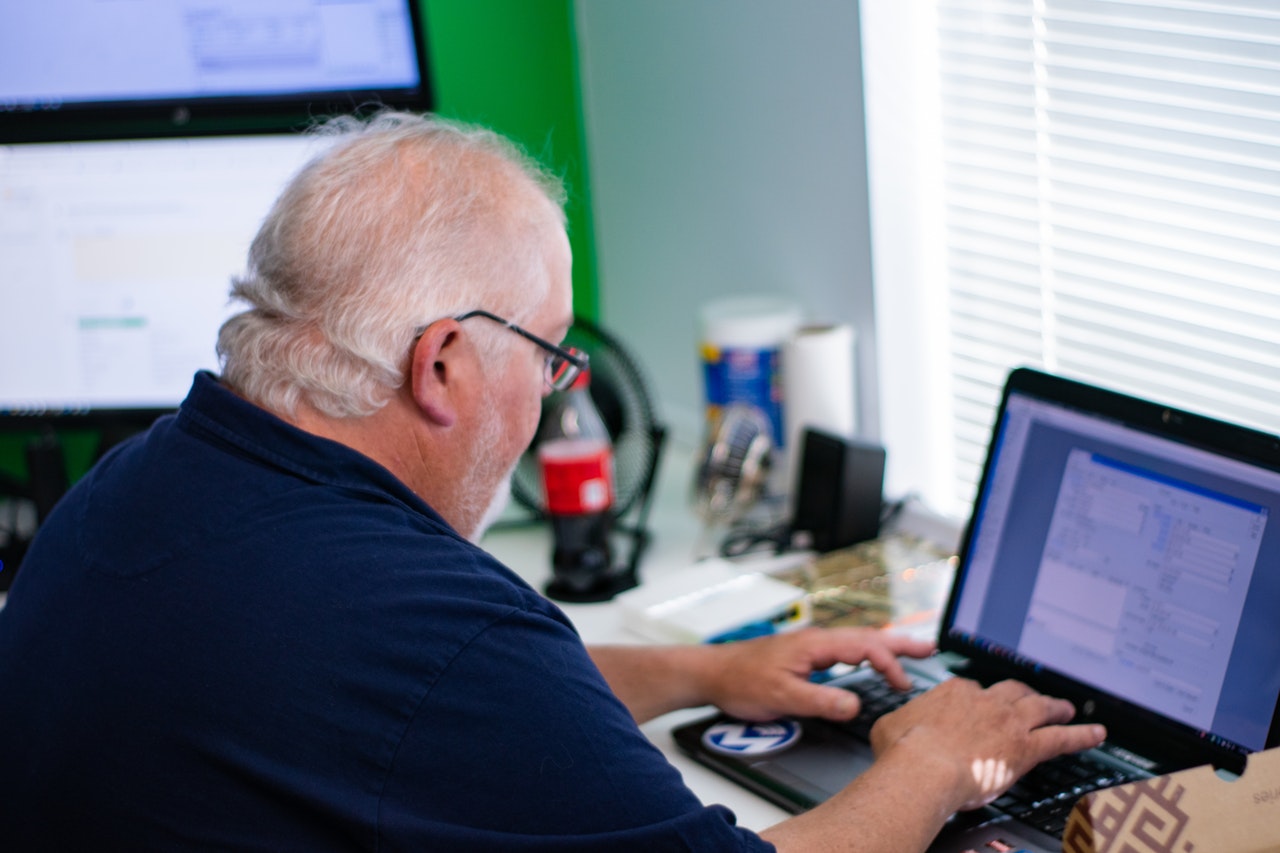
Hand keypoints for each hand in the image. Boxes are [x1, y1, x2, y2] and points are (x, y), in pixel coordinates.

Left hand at [700, 627, 935, 722]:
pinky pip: (846, 649)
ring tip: (912, 652)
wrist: (713, 673)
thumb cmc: (741, 681)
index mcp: (816, 644)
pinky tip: (872, 661)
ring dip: (886, 646)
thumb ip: (820, 702)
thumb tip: (854, 706)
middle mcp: (817, 640)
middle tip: (931, 648)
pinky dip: (867, 652)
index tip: (903, 684)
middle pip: (867, 637)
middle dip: (900, 642)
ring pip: (857, 641)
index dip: (888, 664)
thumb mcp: (782, 697)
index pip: (864, 647)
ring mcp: (811, 646)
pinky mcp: (806, 656)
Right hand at [870, 677, 1106, 812]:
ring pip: (1040, 707)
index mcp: (954, 692)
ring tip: (1067, 708)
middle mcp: (985, 700)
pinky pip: (1062, 738)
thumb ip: (900, 719)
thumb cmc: (904, 752)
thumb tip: (892, 723)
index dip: (979, 699)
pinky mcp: (1026, 746)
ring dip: (1055, 707)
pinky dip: (1081, 735)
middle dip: (1023, 694)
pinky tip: (1097, 734)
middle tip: (1032, 697)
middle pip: (1011, 691)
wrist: (924, 769)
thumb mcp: (888, 725)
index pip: (974, 690)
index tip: (980, 707)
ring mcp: (1008, 721)